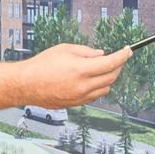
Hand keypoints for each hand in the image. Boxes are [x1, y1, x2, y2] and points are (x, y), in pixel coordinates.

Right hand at [0, 44, 131, 112]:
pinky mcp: (76, 104)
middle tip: (116, 58)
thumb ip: (85, 51)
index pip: (111, 63)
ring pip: (106, 89)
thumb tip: (100, 55)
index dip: (123, 56)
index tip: (127, 51)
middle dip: (117, 66)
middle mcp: (83, 86)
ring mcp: (80, 97)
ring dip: (108, 78)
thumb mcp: (64, 49)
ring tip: (100, 69)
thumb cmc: (41, 65)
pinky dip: (98, 87)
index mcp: (81, 70)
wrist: (26, 84)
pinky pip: (95, 96)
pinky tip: (91, 80)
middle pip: (112, 77)